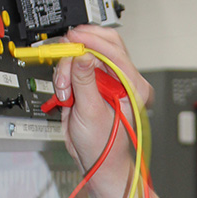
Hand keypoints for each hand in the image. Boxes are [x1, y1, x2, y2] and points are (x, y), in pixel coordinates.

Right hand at [52, 26, 153, 172]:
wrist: (94, 159)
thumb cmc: (103, 144)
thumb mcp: (91, 111)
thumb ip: (84, 81)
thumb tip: (82, 55)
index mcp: (132, 86)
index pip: (114, 52)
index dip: (93, 42)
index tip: (75, 38)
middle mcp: (121, 79)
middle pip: (99, 45)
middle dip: (77, 53)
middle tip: (64, 57)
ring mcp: (104, 79)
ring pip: (83, 54)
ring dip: (67, 69)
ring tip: (65, 91)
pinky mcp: (88, 82)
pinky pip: (73, 66)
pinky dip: (64, 75)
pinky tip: (64, 92)